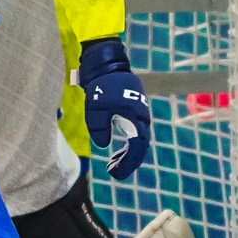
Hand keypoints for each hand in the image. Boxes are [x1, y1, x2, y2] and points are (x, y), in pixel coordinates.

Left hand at [77, 36, 150, 179]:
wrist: (107, 64)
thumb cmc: (100, 86)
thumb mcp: (95, 110)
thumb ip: (100, 129)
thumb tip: (104, 145)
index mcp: (135, 116)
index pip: (137, 146)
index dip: (128, 162)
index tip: (115, 173)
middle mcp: (141, 115)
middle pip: (140, 144)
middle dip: (129, 160)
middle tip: (114, 171)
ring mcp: (140, 111)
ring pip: (139, 137)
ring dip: (128, 152)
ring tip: (114, 162)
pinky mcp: (135, 108)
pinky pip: (136, 130)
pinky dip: (129, 142)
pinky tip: (118, 149)